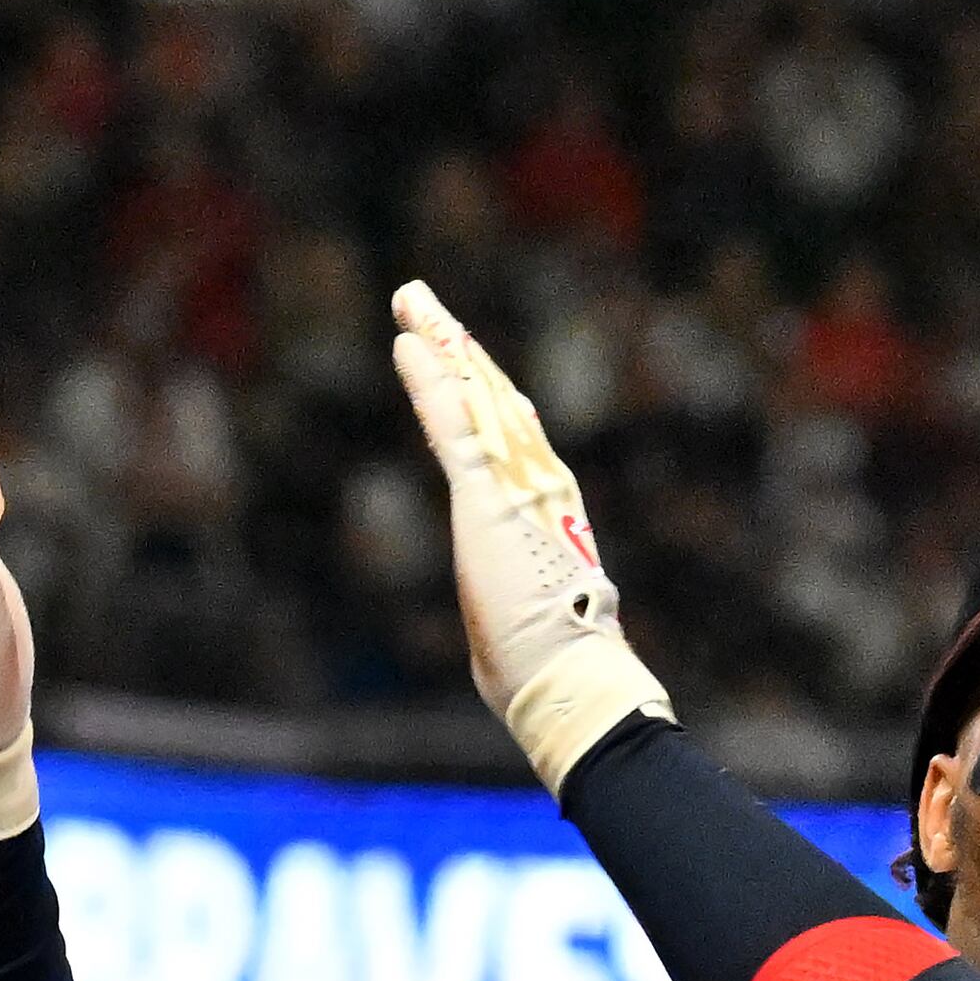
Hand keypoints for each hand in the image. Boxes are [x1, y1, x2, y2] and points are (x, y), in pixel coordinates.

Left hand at [388, 280, 673, 792]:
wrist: (572, 679)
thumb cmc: (554, 674)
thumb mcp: (528, 625)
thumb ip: (517, 612)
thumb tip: (510, 654)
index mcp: (552, 512)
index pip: (517, 439)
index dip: (488, 395)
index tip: (471, 366)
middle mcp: (540, 482)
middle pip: (492, 398)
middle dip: (458, 349)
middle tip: (428, 307)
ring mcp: (515, 482)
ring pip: (471, 394)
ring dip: (439, 343)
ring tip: (411, 301)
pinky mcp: (487, 492)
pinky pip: (451, 420)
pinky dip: (428, 378)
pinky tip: (407, 342)